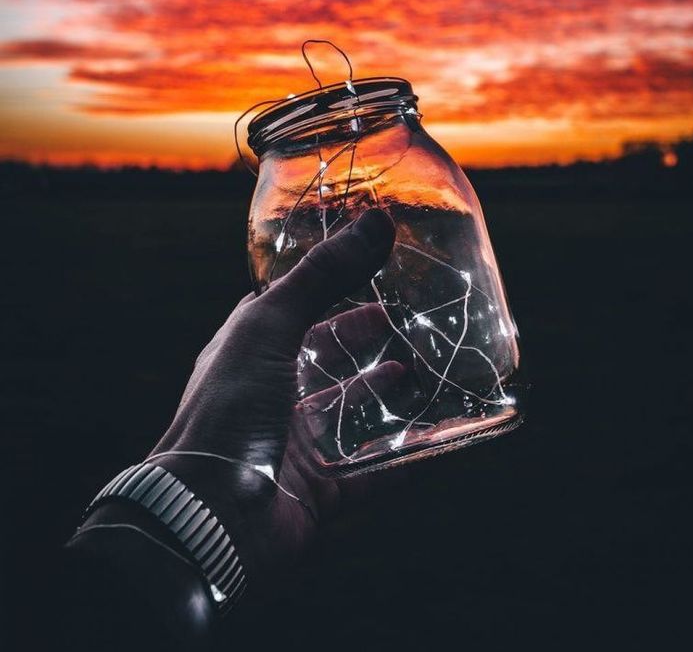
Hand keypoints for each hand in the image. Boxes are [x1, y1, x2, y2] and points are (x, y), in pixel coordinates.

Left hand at [147, 208, 397, 593]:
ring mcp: (294, 442)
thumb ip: (322, 275)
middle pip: (323, 357)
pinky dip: (407, 456)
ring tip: (421, 369)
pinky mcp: (320, 490)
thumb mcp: (269, 327)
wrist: (207, 514)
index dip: (326, 285)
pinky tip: (441, 438)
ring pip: (348, 411)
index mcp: (249, 350)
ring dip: (382, 391)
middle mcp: (269, 392)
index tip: (369, 265)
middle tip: (404, 316)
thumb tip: (378, 220)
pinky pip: (374, 472)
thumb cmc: (227, 409)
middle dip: (361, 337)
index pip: (291, 307)